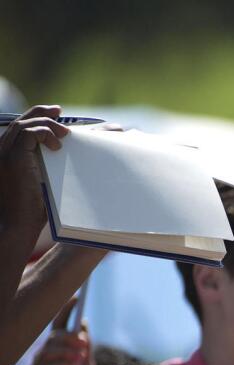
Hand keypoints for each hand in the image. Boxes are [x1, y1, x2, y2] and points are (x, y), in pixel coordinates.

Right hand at [0, 105, 66, 232]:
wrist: (16, 226)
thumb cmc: (30, 213)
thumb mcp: (42, 184)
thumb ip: (48, 169)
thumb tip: (70, 161)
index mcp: (8, 155)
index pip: (22, 128)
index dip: (37, 118)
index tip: (57, 115)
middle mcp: (2, 150)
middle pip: (22, 121)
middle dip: (42, 113)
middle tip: (60, 111)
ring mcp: (5, 153)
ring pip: (25, 124)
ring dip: (47, 124)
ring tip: (66, 133)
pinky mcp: (12, 157)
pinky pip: (29, 133)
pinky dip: (44, 133)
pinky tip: (58, 145)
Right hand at [29, 297, 92, 364]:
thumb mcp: (86, 364)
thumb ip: (84, 345)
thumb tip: (82, 324)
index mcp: (59, 349)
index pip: (59, 325)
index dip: (66, 310)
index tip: (77, 298)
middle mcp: (46, 355)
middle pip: (55, 337)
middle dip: (71, 339)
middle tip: (85, 345)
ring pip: (52, 350)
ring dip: (69, 354)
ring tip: (81, 361)